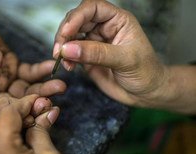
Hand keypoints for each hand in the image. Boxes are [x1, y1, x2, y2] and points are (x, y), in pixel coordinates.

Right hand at [0, 2, 65, 109]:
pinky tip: (50, 67)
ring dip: (42, 90)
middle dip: (32, 104)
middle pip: (12, 103)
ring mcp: (2, 79)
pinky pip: (29, 73)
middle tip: (50, 101)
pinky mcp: (12, 68)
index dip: (7, 113)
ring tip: (60, 86)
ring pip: (25, 90)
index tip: (26, 112)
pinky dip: (40, 71)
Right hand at [53, 0, 167, 107]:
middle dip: (65, 33)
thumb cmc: (145, 72)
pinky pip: (70, 53)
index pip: (92, 8)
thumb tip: (69, 49)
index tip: (67, 32)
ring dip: (63, 46)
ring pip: (71, 36)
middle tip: (59, 50)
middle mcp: (103, 28)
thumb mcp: (125, 60)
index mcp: (117, 20)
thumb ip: (97, 53)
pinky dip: (65, 58)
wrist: (145, 93)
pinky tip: (68, 67)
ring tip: (62, 59)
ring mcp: (94, 43)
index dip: (77, 17)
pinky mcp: (87, 57)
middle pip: (77, 20)